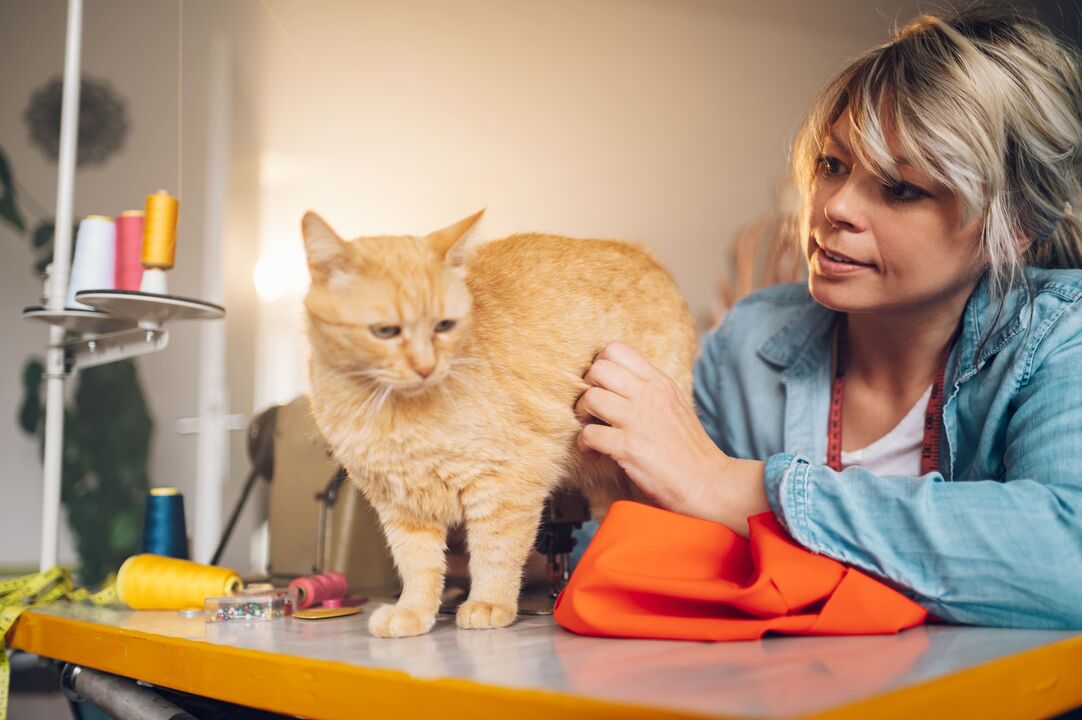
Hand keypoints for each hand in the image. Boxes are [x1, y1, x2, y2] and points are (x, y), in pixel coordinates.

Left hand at [574, 342, 767, 534]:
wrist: (707, 483)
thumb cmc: (688, 449)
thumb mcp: (674, 404)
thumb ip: (648, 389)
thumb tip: (617, 381)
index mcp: (659, 382)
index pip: (616, 350)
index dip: (600, 367)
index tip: (603, 388)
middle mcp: (649, 395)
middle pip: (598, 368)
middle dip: (587, 389)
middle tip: (594, 411)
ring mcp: (638, 420)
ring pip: (590, 398)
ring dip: (582, 417)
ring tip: (593, 432)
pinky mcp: (628, 447)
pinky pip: (588, 434)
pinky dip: (585, 445)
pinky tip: (596, 454)